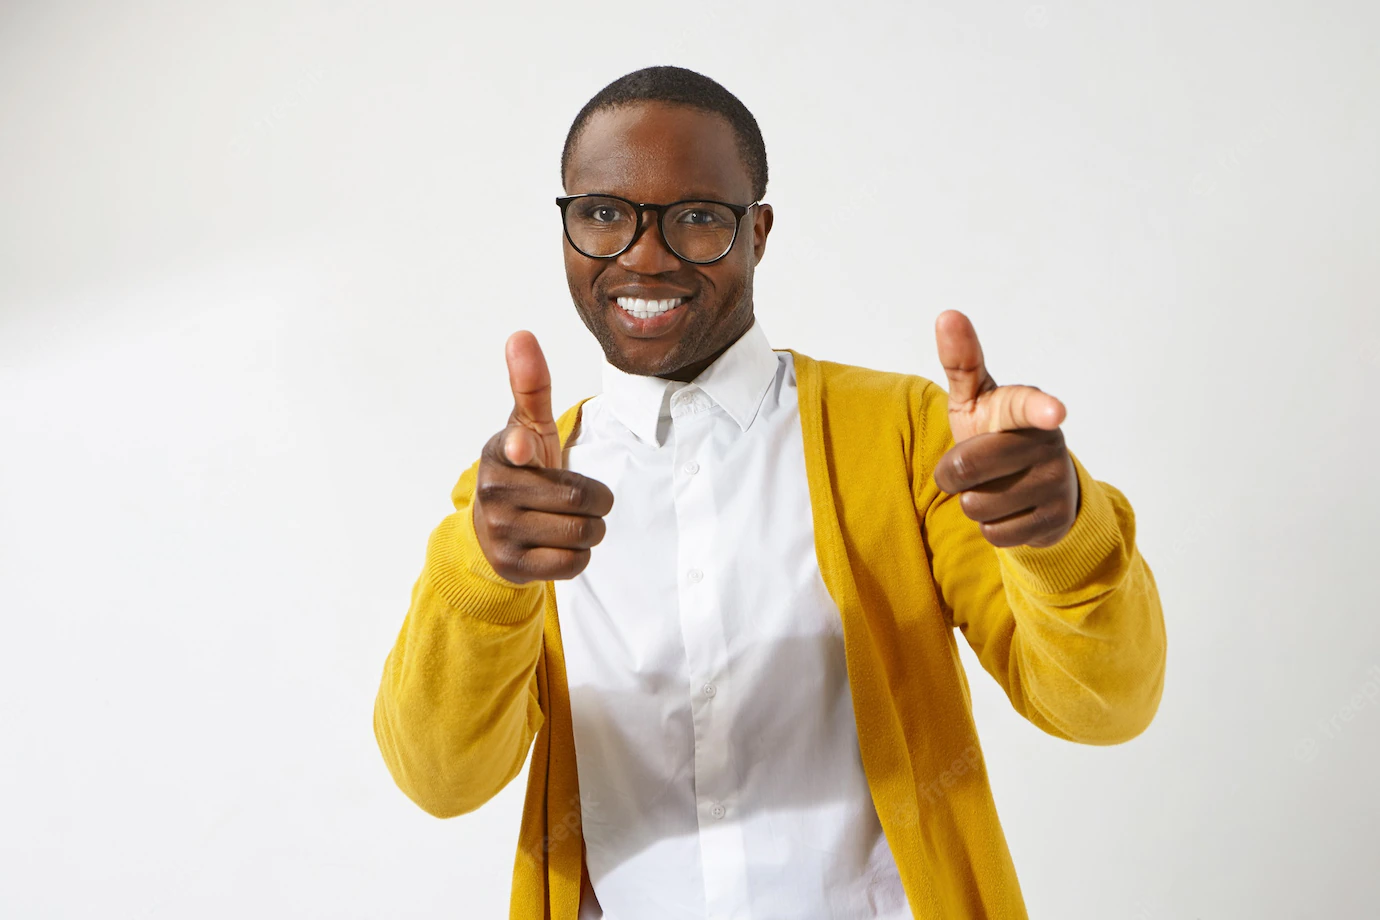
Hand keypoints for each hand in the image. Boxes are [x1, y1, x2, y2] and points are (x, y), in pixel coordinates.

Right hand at [473, 331, 613, 582]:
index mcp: (501, 453)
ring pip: (583, 534)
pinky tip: (559, 544)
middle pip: (582, 501)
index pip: (516, 446)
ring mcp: (501, 533)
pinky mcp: (513, 567)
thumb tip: (520, 334)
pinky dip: (578, 555)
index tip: (522, 446)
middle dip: (597, 502)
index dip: (522, 447)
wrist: (492, 534)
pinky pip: (574, 564)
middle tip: (582, 498)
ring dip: (591, 529)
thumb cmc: (523, 471)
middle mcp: (495, 493)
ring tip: (570, 521)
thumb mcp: (526, 428)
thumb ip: (530, 386)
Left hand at [931, 310, 1079, 548]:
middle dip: (951, 474)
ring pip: (978, 506)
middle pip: (967, 469)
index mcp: (1027, 408)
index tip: (1054, 410)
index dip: (1039, 407)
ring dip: (971, 502)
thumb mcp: (975, 399)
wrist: (1035, 487)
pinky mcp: (1055, 521)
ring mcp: (1056, 483)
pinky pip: (996, 533)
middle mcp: (1048, 442)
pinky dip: (991, 526)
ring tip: (992, 487)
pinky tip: (1008, 511)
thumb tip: (947, 314)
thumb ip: (961, 361)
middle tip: (963, 467)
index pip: (1029, 405)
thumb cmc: (993, 432)